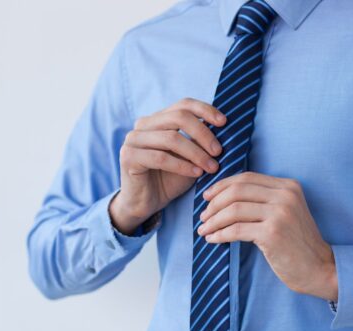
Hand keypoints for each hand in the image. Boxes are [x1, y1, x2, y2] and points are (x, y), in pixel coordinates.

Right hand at [109, 98, 226, 234]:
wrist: (146, 203)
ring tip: (212, 167)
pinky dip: (182, 165)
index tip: (224, 122)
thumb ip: (200, 141)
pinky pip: (160, 157)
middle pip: (178, 117)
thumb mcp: (190, 157)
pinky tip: (196, 173)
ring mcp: (133, 139)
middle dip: (203, 133)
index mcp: (157, 119)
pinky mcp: (128, 157)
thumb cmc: (170, 180)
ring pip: (171, 138)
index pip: (183, 104)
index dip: (205, 110)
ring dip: (196, 153)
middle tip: (219, 151)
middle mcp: (143, 124)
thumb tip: (223, 127)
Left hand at [197, 172, 337, 300]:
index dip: (222, 186)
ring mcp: (280, 213)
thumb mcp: (284, 212)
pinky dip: (219, 234)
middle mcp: (285, 195)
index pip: (246, 178)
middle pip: (237, 191)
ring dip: (213, 220)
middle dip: (214, 203)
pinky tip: (212, 239)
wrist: (320, 268)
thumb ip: (262, 200)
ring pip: (233, 210)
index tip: (206, 197)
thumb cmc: (297, 242)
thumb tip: (222, 196)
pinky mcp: (272, 233)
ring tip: (204, 229)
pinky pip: (236, 230)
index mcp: (288, 186)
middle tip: (203, 216)